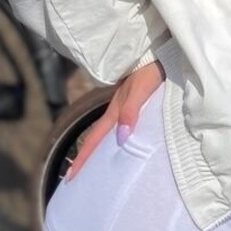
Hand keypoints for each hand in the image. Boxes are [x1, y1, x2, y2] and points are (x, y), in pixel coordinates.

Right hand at [65, 59, 164, 179]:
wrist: (159, 52)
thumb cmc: (150, 70)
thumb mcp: (141, 91)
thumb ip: (131, 113)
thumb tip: (120, 139)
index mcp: (115, 110)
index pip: (95, 139)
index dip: (83, 158)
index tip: (70, 176)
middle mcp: (116, 110)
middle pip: (97, 138)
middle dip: (84, 158)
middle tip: (73, 177)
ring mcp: (123, 106)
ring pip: (106, 132)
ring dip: (97, 149)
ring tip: (92, 167)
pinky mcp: (133, 102)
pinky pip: (119, 126)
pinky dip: (112, 139)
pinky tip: (117, 145)